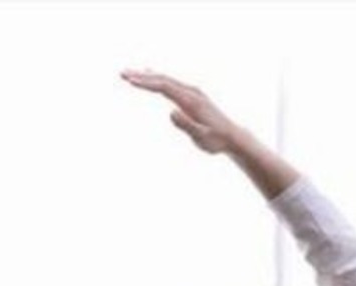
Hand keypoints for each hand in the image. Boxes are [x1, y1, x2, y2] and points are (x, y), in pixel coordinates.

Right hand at [120, 69, 242, 154]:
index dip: (146, 83)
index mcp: (191, 100)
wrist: (232, 137)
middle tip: (122, 74)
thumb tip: (171, 112)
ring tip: (129, 74)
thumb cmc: (216, 141)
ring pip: (166, 79)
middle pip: (163, 79)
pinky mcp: (192, 95)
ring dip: (147, 76)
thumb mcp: (201, 138)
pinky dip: (158, 78)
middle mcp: (191, 91)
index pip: (164, 87)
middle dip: (142, 76)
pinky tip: (149, 74)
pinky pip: (171, 83)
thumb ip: (186, 125)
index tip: (130, 81)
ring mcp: (192, 92)